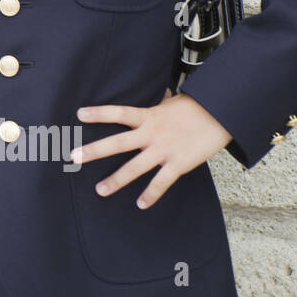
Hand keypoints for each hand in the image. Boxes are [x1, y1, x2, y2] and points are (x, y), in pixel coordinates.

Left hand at [72, 88, 232, 209]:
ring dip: (116, 180)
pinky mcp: (178, 164)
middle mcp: (152, 133)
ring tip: (99, 190)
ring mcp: (164, 150)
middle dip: (95, 150)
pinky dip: (151, 194)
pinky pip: (161, 182)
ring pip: (135, 167)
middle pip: (118, 143)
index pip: (119, 113)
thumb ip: (159, 104)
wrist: (223, 115)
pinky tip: (140, 205)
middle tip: (73, 157)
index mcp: (149, 116)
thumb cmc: (196, 108)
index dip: (99, 113)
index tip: (78, 114)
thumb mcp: (171, 103)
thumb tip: (159, 92)